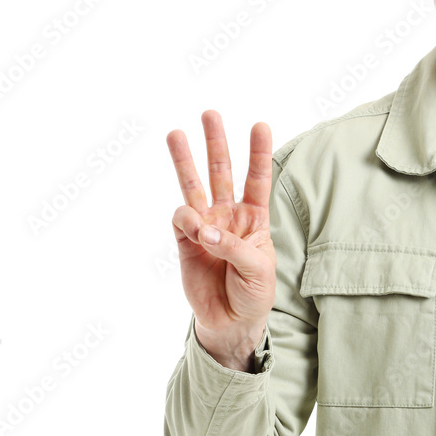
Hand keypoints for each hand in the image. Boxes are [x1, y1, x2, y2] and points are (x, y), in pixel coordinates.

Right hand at [167, 110, 275, 368]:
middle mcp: (229, 215)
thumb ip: (235, 247)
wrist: (230, 322)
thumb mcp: (258, 270)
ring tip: (175, 133)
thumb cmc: (253, 293)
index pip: (258, 178)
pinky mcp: (185, 241)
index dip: (258, 153)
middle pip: (222, 172)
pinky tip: (194, 229)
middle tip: (210, 113)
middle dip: (216, 143)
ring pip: (194, 186)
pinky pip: (181, 219)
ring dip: (185, 161)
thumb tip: (205, 230)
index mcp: (255, 217)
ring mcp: (205, 226)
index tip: (260, 124)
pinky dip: (186, 219)